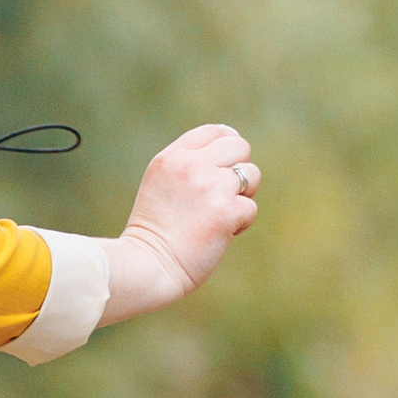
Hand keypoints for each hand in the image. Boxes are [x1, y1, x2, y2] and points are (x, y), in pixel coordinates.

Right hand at [99, 124, 259, 324]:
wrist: (146, 265)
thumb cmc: (154, 232)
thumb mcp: (161, 184)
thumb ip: (189, 166)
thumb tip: (230, 151)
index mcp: (172, 157)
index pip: (214, 132)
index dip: (228, 145)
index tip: (227, 164)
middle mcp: (192, 166)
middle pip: (240, 146)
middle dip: (239, 169)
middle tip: (223, 194)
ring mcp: (210, 187)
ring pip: (252, 175)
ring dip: (243, 195)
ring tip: (220, 214)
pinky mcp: (225, 212)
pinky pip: (250, 208)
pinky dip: (240, 223)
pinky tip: (220, 233)